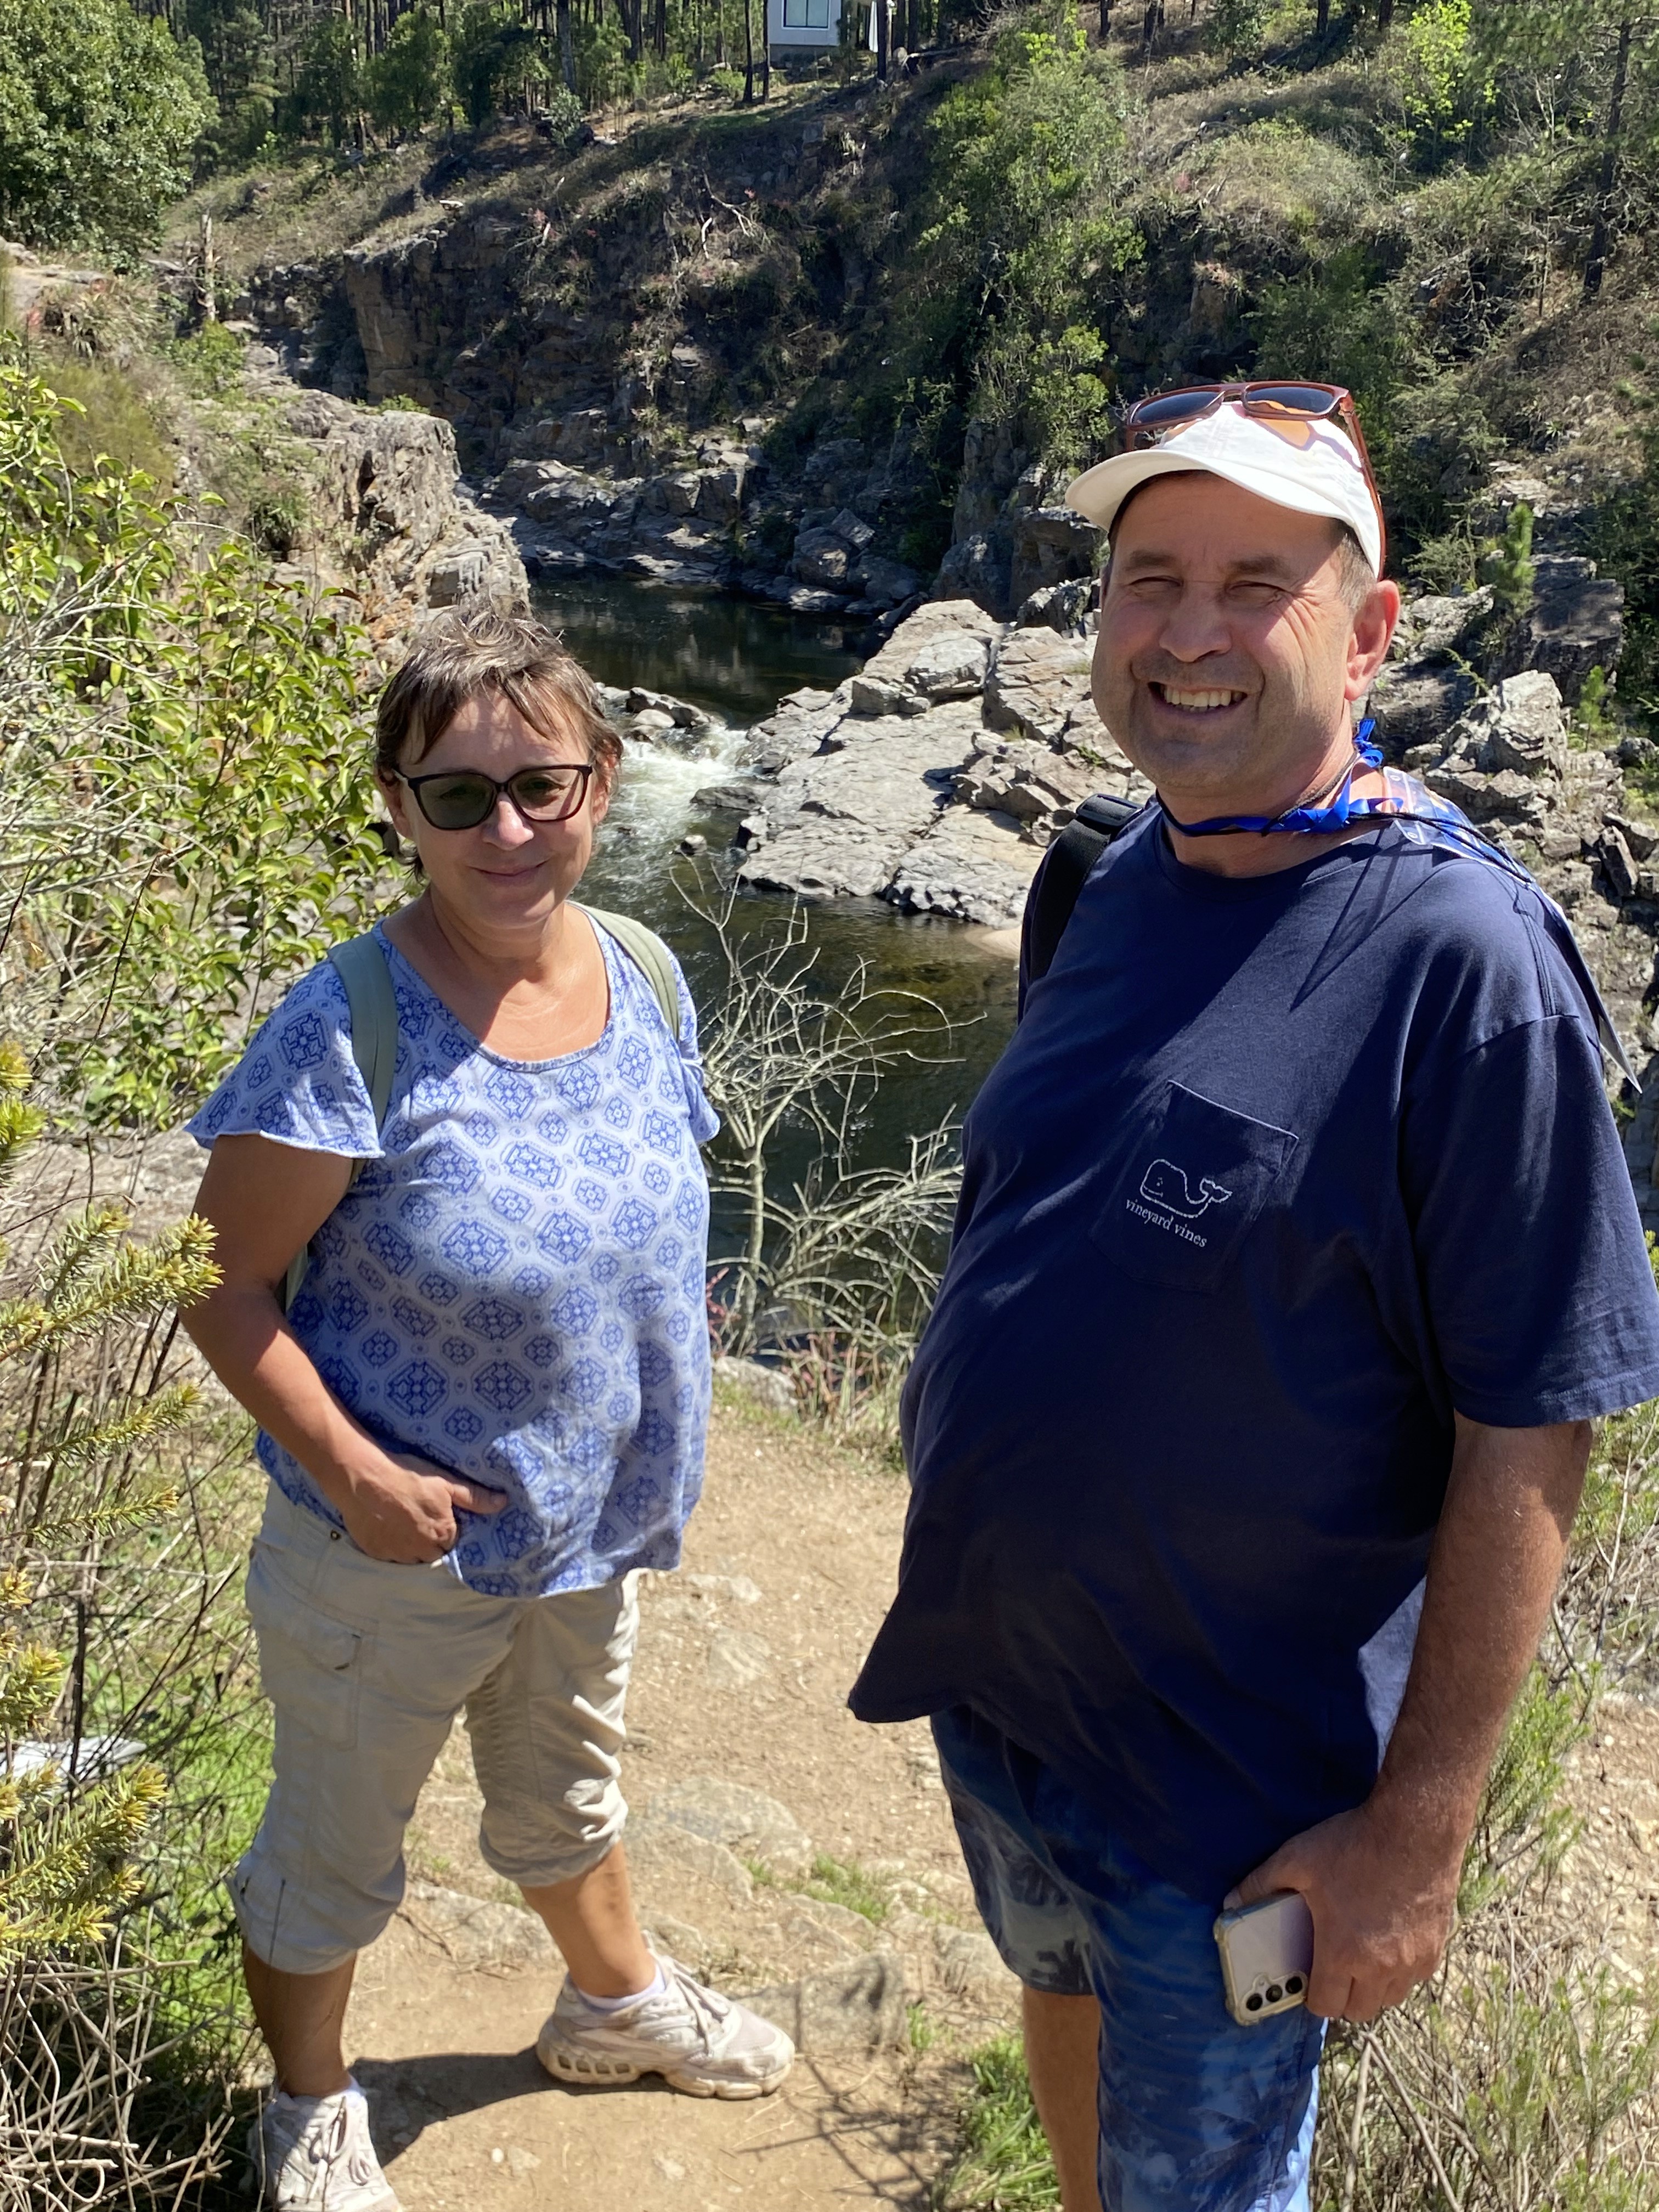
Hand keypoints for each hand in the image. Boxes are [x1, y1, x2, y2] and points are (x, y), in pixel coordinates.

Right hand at [338, 1448, 505, 1563]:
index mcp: (443, 1535)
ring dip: (412, 1547)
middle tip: (421, 1519)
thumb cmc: (407, 1476)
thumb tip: (503, 1503)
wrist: (363, 1478)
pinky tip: (387, 1528)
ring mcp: (397, 1555)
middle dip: (432, 1541)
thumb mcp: (445, 1483)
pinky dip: (391, 1547)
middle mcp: (422, 1551)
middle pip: (433, 1554)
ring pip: (411, 1558)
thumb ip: (474, 1497)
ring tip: (404, 1524)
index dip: (449, 1530)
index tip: (441, 1517)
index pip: (454, 1542)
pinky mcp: (375, 1553)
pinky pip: (389, 1557)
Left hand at [1227, 1797, 1461, 2021]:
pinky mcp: (1435, 1947)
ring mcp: (1412, 1960)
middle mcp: (1380, 1967)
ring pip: (1391, 1999)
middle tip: (1333, 1969)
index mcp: (1342, 1952)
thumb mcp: (1295, 1859)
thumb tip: (1231, 1902)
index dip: (1313, 1998)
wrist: (1414, 1828)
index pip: (1326, 2007)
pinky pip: (1415, 1978)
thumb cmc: (1353, 1844)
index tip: (1309, 1980)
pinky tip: (1390, 1943)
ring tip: (1361, 1958)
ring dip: (1374, 1989)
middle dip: (1343, 1998)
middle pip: (1360, 2011)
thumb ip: (1260, 1884)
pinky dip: (1401, 1972)